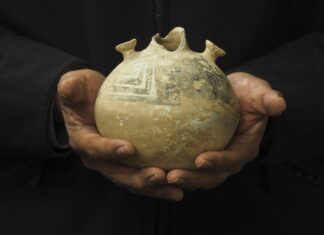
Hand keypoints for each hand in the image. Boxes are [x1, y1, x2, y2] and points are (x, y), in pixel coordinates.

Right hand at [57, 69, 182, 200]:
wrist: (88, 103)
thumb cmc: (82, 93)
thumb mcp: (73, 86)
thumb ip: (70, 88)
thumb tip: (67, 87)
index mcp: (83, 140)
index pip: (95, 148)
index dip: (109, 150)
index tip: (129, 149)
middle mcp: (97, 157)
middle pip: (117, 173)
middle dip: (138, 178)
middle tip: (159, 176)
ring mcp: (113, 162)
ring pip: (132, 180)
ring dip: (154, 187)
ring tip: (176, 190)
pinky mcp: (127, 163)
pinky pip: (142, 173)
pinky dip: (160, 183)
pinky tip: (179, 184)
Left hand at [166, 72, 286, 189]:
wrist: (237, 98)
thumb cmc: (249, 96)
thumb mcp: (259, 94)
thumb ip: (268, 99)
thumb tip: (279, 105)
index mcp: (244, 147)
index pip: (232, 159)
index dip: (218, 162)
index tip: (200, 159)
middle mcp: (228, 158)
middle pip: (211, 176)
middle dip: (192, 179)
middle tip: (171, 176)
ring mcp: (213, 159)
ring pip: (196, 176)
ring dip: (178, 178)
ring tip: (157, 175)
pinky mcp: (198, 153)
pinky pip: (185, 165)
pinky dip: (171, 166)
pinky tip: (154, 163)